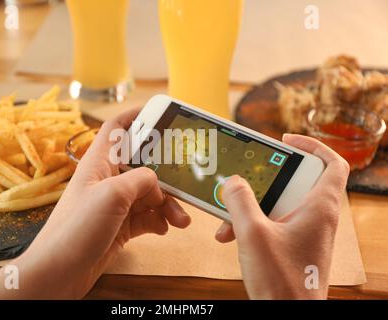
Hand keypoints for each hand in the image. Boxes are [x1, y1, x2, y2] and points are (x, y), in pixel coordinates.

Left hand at [0, 108, 190, 299]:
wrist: (60, 272)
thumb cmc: (76, 228)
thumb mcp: (112, 195)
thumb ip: (140, 180)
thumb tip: (156, 185)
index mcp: (99, 163)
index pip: (116, 128)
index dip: (136, 115)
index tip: (160, 112)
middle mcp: (108, 180)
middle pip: (144, 165)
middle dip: (166, 174)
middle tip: (186, 181)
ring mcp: (115, 204)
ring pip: (150, 195)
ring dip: (168, 205)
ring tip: (180, 220)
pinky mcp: (121, 225)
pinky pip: (147, 216)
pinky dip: (159, 221)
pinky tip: (164, 228)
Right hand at [215, 134, 349, 299]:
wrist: (287, 317)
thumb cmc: (282, 282)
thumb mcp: (253, 234)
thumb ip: (240, 201)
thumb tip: (232, 182)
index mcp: (319, 207)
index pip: (332, 163)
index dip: (312, 145)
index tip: (286, 140)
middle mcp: (317, 217)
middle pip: (297, 181)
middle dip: (266, 180)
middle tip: (247, 178)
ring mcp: (306, 232)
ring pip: (280, 204)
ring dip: (252, 206)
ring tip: (229, 217)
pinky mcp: (294, 244)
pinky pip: (274, 222)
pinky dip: (254, 223)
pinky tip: (232, 235)